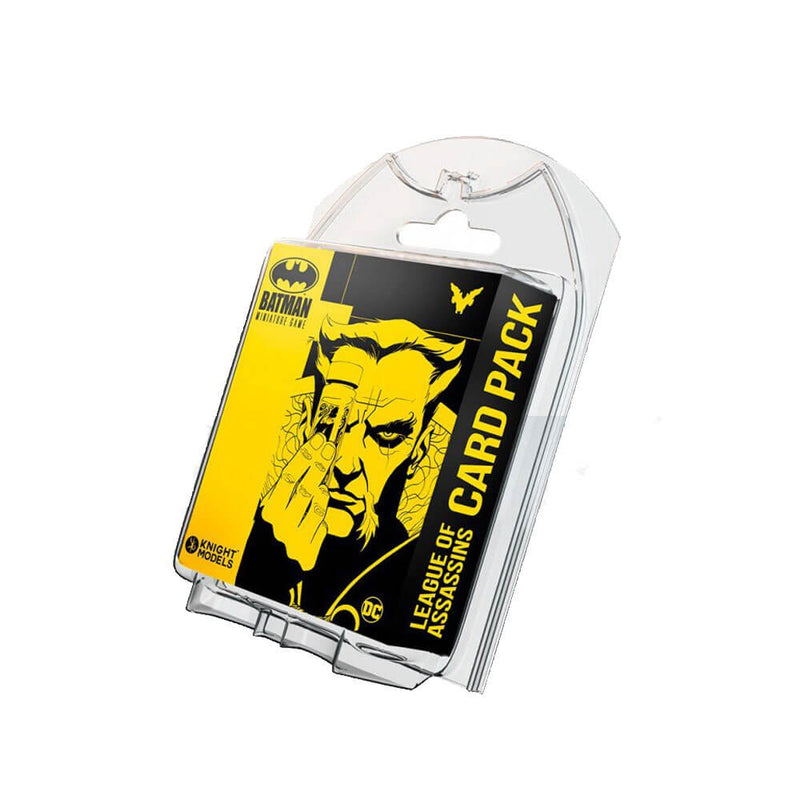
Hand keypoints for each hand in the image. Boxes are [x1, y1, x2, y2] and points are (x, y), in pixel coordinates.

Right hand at [261, 432, 334, 570]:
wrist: (282, 561)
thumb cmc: (288, 525)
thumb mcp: (290, 502)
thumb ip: (300, 481)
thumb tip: (317, 450)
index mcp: (269, 507)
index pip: (288, 476)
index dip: (305, 456)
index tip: (318, 440)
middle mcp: (277, 523)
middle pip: (301, 487)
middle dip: (317, 465)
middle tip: (329, 448)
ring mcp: (291, 538)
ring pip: (312, 506)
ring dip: (321, 489)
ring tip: (325, 478)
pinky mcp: (304, 551)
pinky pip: (319, 527)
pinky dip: (322, 513)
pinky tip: (322, 499)